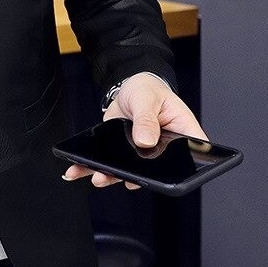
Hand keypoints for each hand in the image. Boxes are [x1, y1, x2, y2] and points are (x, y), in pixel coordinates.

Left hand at [62, 72, 208, 189]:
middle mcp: (164, 149)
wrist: (129, 88)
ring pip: (129, 172)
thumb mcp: (147, 100)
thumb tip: (145, 141)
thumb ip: (146, 120)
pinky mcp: (124, 153)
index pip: (188, 159)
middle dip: (134, 178)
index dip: (176, 173)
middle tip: (116, 177)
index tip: (154, 178)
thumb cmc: (148, 91)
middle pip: (155, 171)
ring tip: (97, 177)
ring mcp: (143, 154)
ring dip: (111, 176)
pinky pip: (111, 164)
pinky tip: (79, 170)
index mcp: (182, 135)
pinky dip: (93, 167)